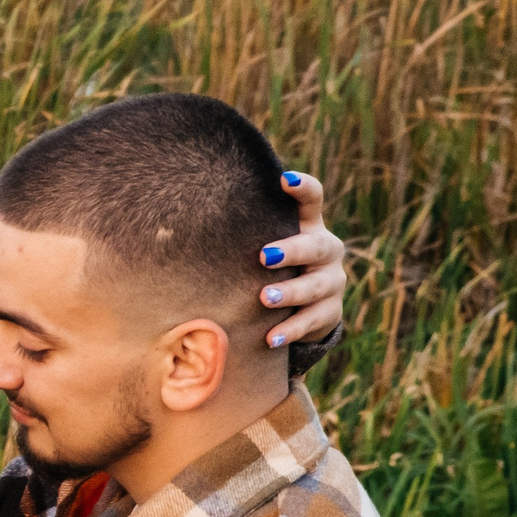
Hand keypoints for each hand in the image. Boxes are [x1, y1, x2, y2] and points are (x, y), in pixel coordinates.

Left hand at [260, 170, 346, 350]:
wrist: (303, 306)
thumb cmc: (269, 265)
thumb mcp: (262, 243)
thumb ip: (243, 228)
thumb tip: (185, 211)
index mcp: (308, 226)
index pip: (313, 200)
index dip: (304, 188)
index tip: (285, 179)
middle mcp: (326, 250)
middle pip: (317, 246)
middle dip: (293, 250)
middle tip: (264, 256)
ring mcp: (331, 281)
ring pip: (317, 286)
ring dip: (290, 292)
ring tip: (263, 299)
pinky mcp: (330, 312)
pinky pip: (313, 321)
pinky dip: (291, 329)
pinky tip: (270, 338)